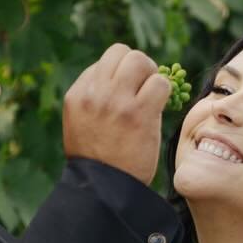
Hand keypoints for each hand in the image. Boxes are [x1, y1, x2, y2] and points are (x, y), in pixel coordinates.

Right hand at [63, 42, 170, 184]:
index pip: (103, 63)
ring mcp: (116, 101)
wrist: (104, 190)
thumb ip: (93, 99)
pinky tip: (159, 109)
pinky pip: (160, 84)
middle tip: (145, 87)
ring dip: (152, 77)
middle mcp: (94, 93)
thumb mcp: (80, 124)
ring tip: (152, 97)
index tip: (127, 91)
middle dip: (139, 66)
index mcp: (77, 94)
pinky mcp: (139, 113)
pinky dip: (165, 93)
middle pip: (122, 52)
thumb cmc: (98, 160)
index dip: (120, 73)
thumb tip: (118, 76)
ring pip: (141, 61)